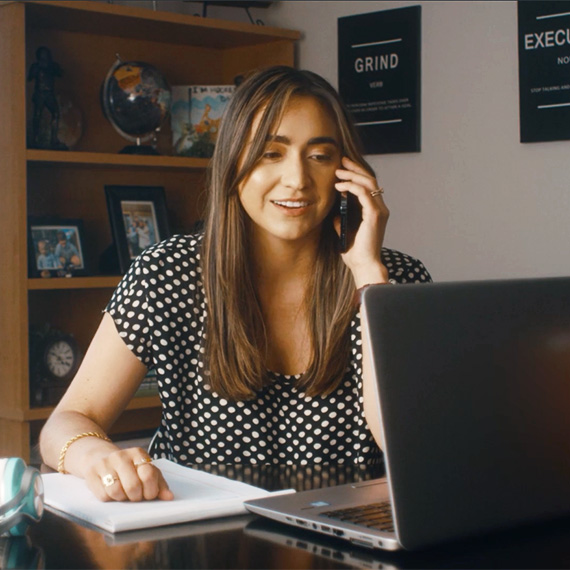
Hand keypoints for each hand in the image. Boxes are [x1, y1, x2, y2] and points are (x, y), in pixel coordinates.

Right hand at [84, 447, 172, 501]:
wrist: (98, 456)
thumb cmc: (128, 467)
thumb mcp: (145, 470)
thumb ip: (159, 483)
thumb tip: (169, 497)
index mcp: (138, 453)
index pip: (148, 475)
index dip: (151, 490)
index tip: (149, 495)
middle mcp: (121, 456)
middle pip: (133, 486)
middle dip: (136, 497)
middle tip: (136, 496)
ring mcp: (105, 464)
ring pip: (116, 492)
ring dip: (122, 498)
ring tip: (124, 494)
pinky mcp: (91, 474)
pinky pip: (103, 496)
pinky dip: (109, 499)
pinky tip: (111, 493)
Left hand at [334, 157, 389, 285]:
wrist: (363, 265)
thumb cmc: (355, 253)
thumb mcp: (344, 233)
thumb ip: (341, 222)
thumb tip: (334, 214)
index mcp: (374, 212)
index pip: (368, 186)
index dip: (356, 174)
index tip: (342, 168)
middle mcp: (380, 209)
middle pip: (370, 180)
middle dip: (355, 168)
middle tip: (341, 161)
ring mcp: (379, 211)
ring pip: (368, 183)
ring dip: (352, 175)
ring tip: (338, 172)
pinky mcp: (374, 215)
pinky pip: (363, 193)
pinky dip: (351, 186)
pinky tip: (339, 186)